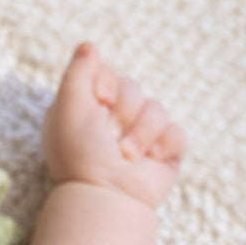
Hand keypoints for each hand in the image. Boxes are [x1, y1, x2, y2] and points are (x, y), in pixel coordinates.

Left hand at [43, 43, 185, 209]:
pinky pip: (176, 132)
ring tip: (128, 156)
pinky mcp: (163, 153)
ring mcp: (139, 138)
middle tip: (111, 137)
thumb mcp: (69, 108)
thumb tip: (89, 45)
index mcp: (86, 111)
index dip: (107, 85)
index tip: (100, 102)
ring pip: (157, 109)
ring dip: (142, 133)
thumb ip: (78, 73)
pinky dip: (164, 145)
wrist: (107, 198)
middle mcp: (111, 122)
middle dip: (125, 112)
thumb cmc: (81, 155)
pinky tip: (149, 161)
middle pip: (134, 88)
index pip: (107, 75)